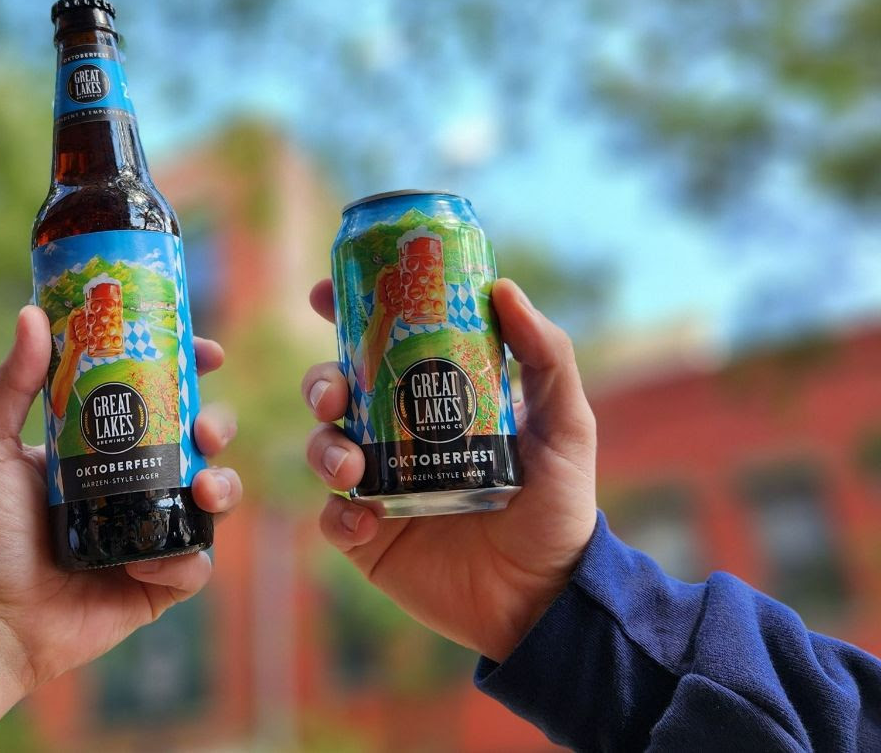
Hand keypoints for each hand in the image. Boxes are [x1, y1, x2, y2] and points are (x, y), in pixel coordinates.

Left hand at [0, 306, 240, 725]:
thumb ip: (11, 385)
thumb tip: (32, 313)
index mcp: (107, 443)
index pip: (162, 396)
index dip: (191, 370)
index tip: (209, 353)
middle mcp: (138, 481)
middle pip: (203, 440)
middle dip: (220, 425)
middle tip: (205, 428)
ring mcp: (153, 530)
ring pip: (216, 497)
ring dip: (223, 486)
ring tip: (202, 489)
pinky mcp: (160, 581)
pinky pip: (195, 564)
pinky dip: (183, 559)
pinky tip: (144, 563)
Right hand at [302, 278, 595, 662]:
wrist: (546, 597)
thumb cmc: (558, 507)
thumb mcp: (564, 425)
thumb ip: (546, 355)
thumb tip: (504, 288)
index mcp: (433, 400)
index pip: (380, 348)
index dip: (345, 316)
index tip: (323, 294)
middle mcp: (397, 437)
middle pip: (336, 393)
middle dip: (321, 384)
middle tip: (334, 395)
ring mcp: (380, 486)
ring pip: (323, 449)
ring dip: (324, 449)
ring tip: (352, 468)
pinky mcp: (370, 537)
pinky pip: (332, 516)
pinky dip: (339, 513)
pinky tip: (367, 520)